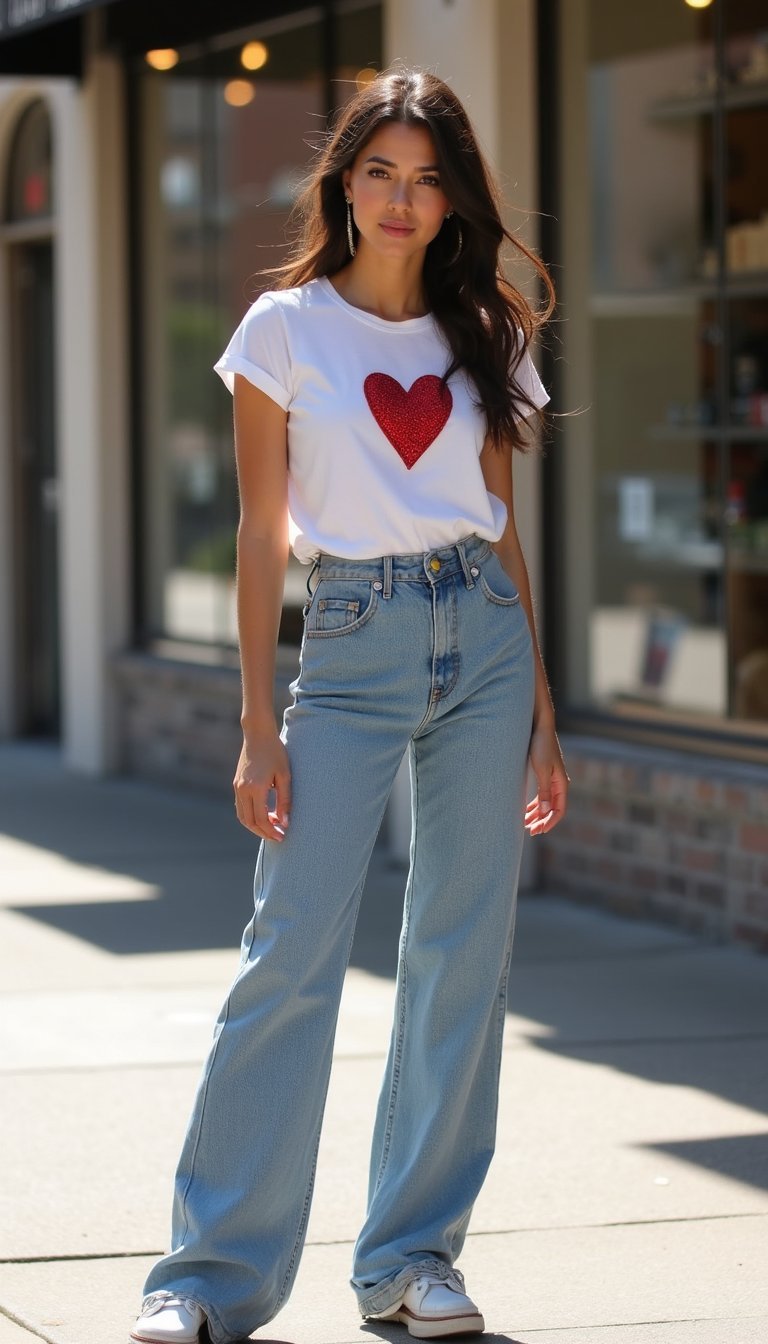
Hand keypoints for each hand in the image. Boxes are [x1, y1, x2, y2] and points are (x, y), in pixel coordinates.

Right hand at [233, 731, 291, 841]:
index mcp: (256, 788)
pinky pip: (240, 807)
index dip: (271, 831)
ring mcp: (237, 787)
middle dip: (263, 832)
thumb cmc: (275, 753)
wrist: (258, 734)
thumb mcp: (285, 776)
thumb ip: (285, 800)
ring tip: (271, 828)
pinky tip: (263, 815)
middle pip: (249, 822)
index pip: (261, 819)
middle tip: (277, 837)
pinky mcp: (236, 784)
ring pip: (242, 816)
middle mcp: (243, 790)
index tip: (282, 836)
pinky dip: (250, 816)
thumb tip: (285, 822)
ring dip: (255, 826)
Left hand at [525, 721, 568, 835]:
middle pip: (552, 809)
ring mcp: (551, 779)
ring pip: (545, 803)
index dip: (549, 822)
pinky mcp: (543, 774)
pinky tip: (525, 810)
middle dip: (542, 821)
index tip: (538, 831)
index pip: (559, 810)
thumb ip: (544, 790)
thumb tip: (546, 810)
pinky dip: (534, 804)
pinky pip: (541, 795)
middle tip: (529, 832)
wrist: (539, 726)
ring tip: (524, 823)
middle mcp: (558, 783)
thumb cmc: (541, 746)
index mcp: (561, 783)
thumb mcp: (541, 769)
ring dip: (537, 814)